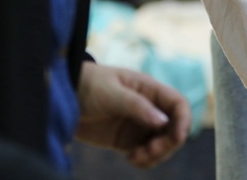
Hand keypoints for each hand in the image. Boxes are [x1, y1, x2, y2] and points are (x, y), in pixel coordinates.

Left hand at [75, 62, 191, 167]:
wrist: (63, 97)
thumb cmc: (88, 86)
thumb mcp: (111, 93)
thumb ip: (136, 106)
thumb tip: (163, 121)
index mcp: (149, 90)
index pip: (178, 104)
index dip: (184, 120)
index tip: (177, 138)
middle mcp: (149, 108)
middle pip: (174, 128)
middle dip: (167, 143)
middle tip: (148, 151)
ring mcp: (139, 125)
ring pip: (162, 144)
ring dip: (156, 155)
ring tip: (135, 157)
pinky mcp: (127, 140)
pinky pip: (146, 154)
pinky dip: (145, 161)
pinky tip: (130, 159)